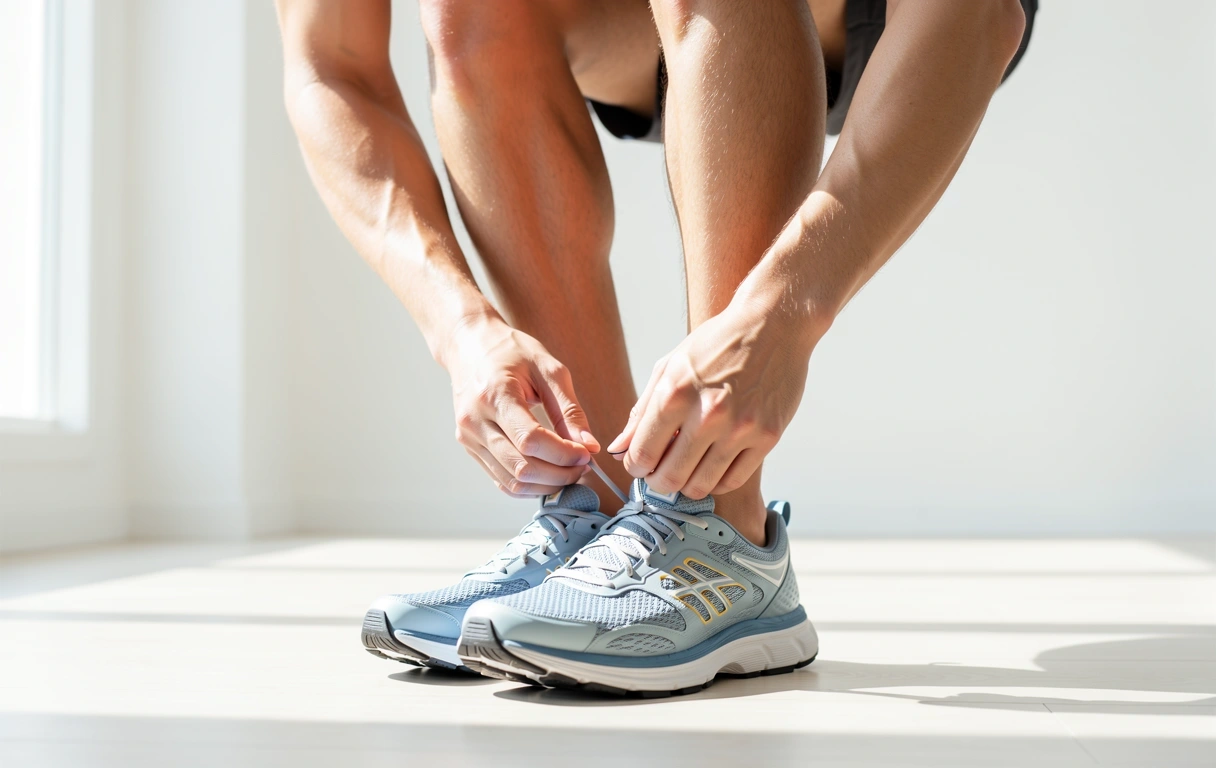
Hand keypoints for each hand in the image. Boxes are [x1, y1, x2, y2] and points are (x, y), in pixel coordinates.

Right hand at [444, 318, 597, 497]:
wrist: (470, 345)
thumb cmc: (510, 351)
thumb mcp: (548, 369)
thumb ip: (569, 410)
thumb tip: (589, 446)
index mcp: (495, 394)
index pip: (531, 440)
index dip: (564, 454)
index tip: (587, 454)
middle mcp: (475, 420)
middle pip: (522, 466)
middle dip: (560, 474)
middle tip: (584, 466)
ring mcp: (468, 437)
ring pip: (512, 481)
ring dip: (547, 484)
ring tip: (569, 470)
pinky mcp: (470, 447)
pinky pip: (501, 479)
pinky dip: (529, 485)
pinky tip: (549, 473)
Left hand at [606, 301, 812, 497]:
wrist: (772, 324)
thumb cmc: (716, 344)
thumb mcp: (669, 367)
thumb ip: (641, 411)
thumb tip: (617, 449)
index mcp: (675, 392)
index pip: (642, 454)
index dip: (635, 467)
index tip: (640, 466)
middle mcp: (708, 414)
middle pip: (670, 478)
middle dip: (657, 482)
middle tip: (659, 475)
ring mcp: (741, 428)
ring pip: (701, 486)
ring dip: (686, 485)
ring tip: (686, 469)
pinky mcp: (767, 437)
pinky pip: (733, 480)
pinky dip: (716, 481)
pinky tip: (710, 466)